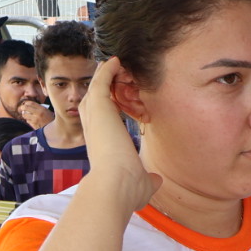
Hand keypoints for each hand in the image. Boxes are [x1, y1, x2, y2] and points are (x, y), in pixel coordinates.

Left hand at [18, 99, 53, 130]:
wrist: (55, 129)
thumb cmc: (51, 119)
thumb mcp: (47, 111)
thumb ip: (40, 108)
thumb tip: (30, 105)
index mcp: (42, 109)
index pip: (30, 103)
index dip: (26, 103)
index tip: (25, 104)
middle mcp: (38, 113)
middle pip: (25, 108)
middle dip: (22, 108)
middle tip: (22, 109)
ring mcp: (35, 120)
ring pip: (25, 115)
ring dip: (25, 115)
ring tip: (28, 115)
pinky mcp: (34, 125)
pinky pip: (28, 121)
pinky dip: (29, 121)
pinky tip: (32, 121)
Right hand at [79, 57, 158, 211]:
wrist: (115, 186)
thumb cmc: (127, 190)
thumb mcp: (142, 184)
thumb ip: (149, 179)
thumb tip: (157, 180)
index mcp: (102, 145)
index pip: (101, 123)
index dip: (108, 110)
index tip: (117, 101)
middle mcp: (94, 129)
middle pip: (93, 101)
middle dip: (101, 87)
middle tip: (112, 74)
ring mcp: (94, 117)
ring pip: (95, 88)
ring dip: (104, 75)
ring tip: (115, 62)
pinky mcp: (99, 106)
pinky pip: (101, 81)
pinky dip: (107, 70)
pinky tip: (116, 60)